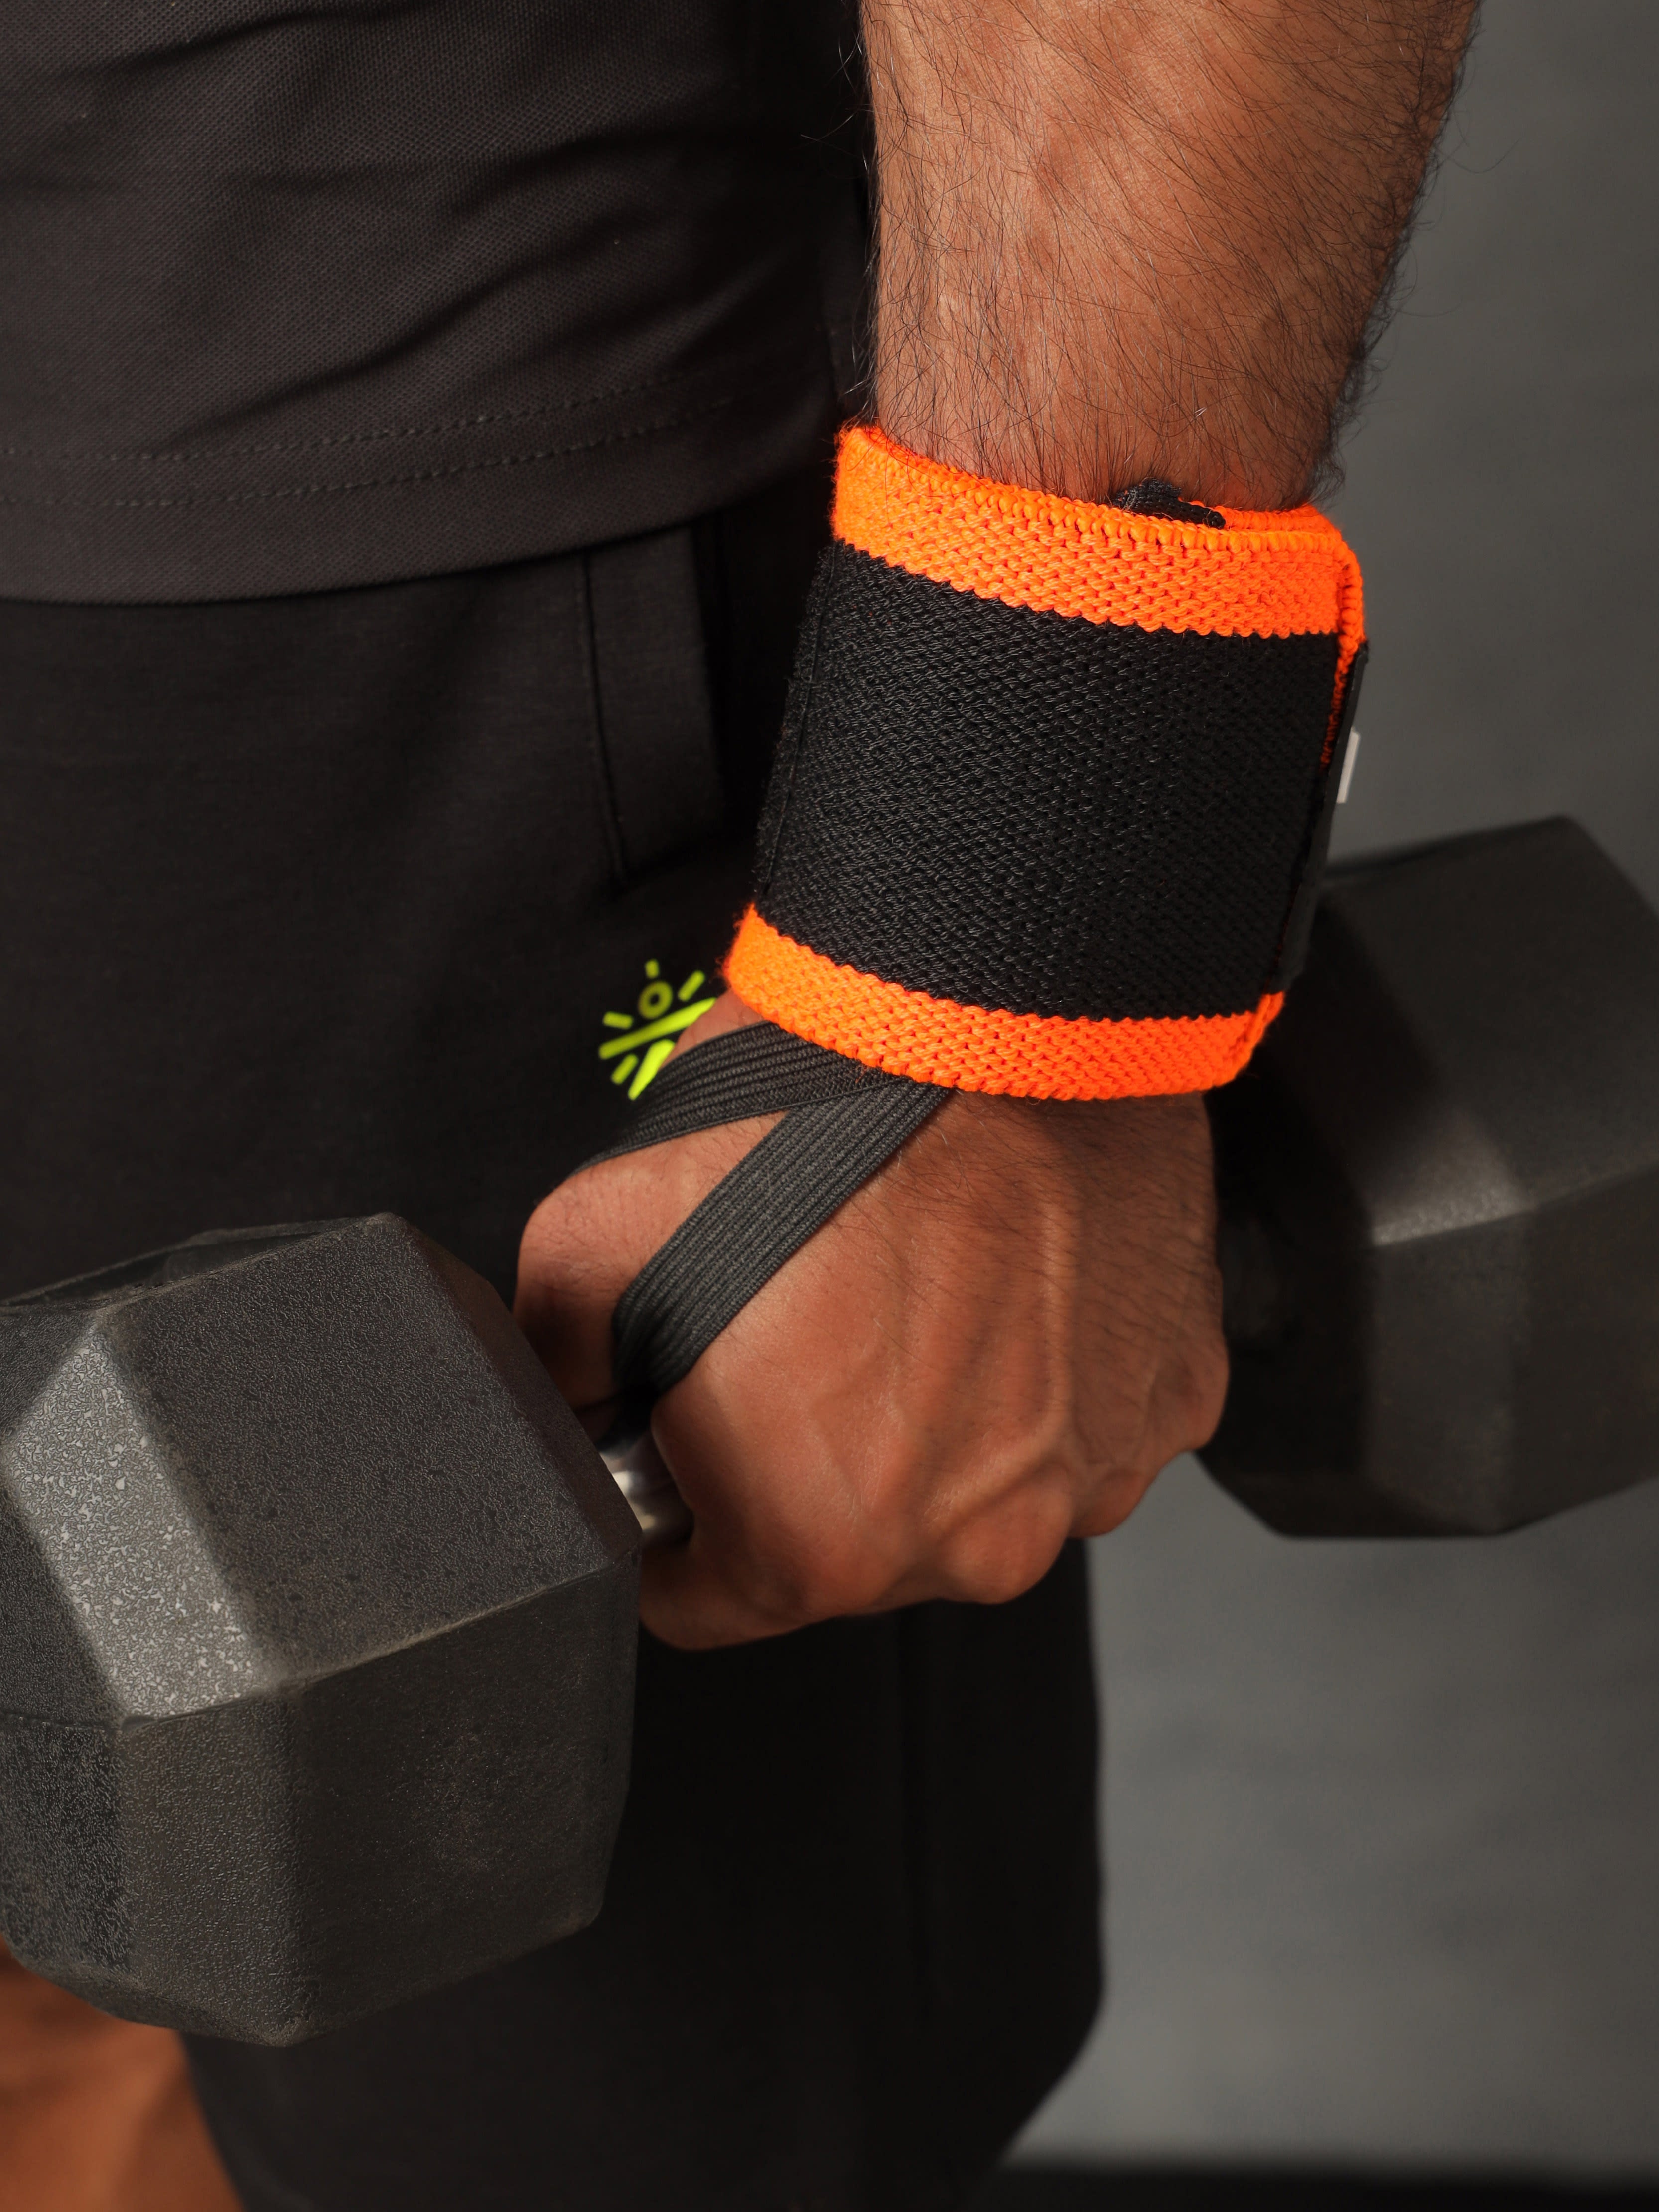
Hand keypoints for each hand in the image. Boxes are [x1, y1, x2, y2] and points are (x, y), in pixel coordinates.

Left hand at [515, 996, 1227, 1648]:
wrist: (984, 1006)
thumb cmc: (813, 1116)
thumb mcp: (592, 1240)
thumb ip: (562, 1366)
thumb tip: (567, 1404)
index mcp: (824, 1542)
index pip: (705, 1599)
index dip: (675, 1512)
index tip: (688, 1440)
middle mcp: (975, 1540)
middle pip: (852, 1544)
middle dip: (809, 1459)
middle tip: (804, 1327)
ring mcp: (1090, 1472)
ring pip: (974, 1487)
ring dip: (935, 1417)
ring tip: (911, 1287)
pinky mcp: (1167, 1397)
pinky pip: (1076, 1422)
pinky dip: (1036, 1373)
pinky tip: (1002, 1281)